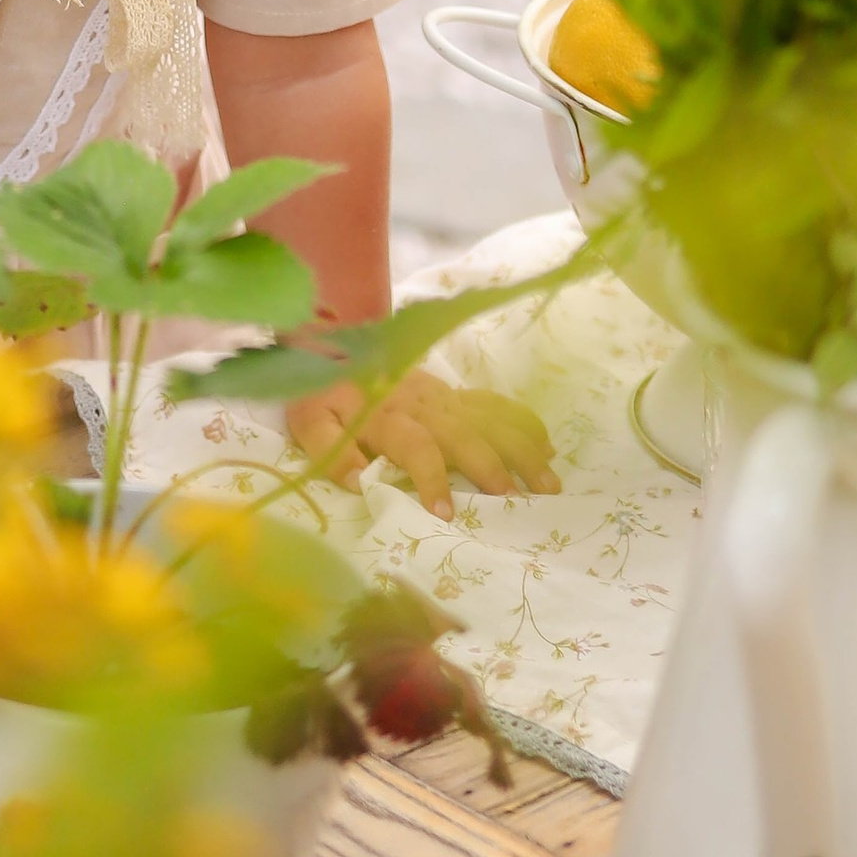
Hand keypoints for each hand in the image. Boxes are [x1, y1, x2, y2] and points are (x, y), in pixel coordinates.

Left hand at [286, 367, 558, 518]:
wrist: (326, 343)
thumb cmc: (319, 393)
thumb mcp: (308, 423)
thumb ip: (331, 450)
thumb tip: (361, 481)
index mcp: (387, 417)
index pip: (417, 447)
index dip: (433, 479)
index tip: (446, 513)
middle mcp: (422, 405)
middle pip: (465, 434)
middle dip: (493, 466)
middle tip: (518, 500)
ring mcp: (442, 395)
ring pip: (489, 420)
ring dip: (521, 448)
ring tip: (548, 482)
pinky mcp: (450, 390)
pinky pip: (492, 403)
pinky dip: (521, 421)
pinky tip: (547, 444)